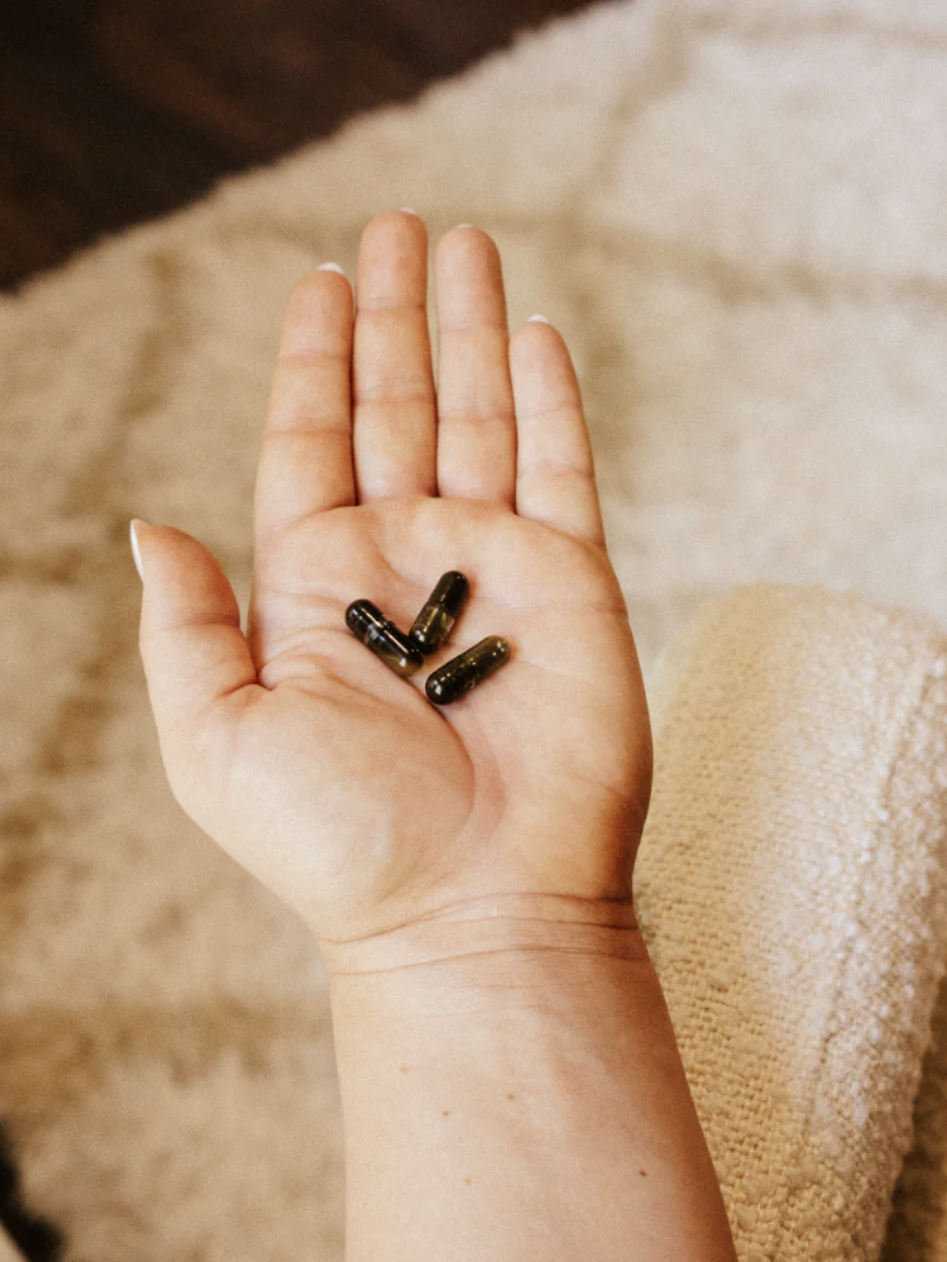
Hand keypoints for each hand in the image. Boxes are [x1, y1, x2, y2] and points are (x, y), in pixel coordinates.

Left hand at [135, 212, 652, 970]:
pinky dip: (550, 401)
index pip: (310, 440)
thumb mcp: (218, 737)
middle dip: (393, 316)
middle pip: (395, 407)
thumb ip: (185, 628)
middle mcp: (404, 562)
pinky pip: (559, 470)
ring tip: (463, 245)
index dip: (312, 360)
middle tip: (395, 227)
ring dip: (470, 330)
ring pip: (478, 417)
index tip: (315, 281)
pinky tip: (534, 334)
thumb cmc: (340, 840)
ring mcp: (492, 566)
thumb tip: (149, 529)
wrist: (473, 907)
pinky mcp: (569, 584)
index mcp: (317, 584)